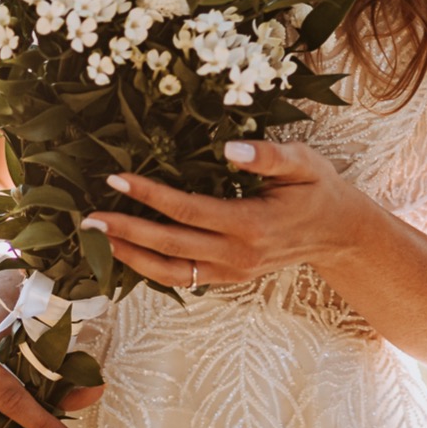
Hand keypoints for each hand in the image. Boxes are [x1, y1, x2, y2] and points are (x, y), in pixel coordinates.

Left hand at [83, 139, 371, 287]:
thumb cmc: (318, 188)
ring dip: (130, 257)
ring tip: (95, 241)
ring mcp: (233, 272)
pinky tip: (126, 254)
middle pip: (170, 245)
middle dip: (126, 231)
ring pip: (171, 272)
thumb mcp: (303, 162)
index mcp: (252, 224)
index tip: (116, 178)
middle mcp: (238, 254)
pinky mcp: (229, 279)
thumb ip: (268, 156)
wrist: (339, 232)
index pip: (188, 210)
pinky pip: (183, 278)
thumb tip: (229, 149)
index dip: (149, 195)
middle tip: (87, 218)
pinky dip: (150, 269)